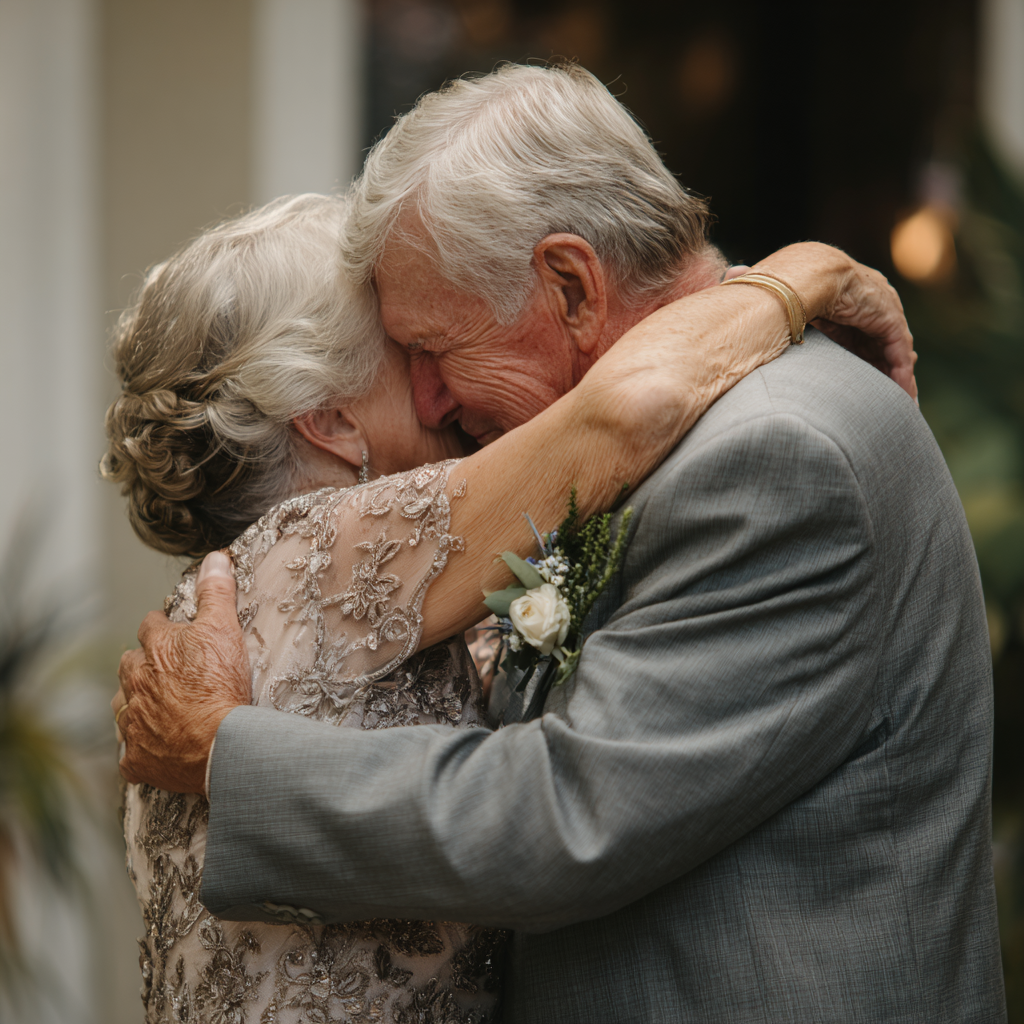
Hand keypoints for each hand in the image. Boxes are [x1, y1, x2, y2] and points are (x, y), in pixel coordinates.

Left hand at [113, 551, 250, 793]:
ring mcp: (134, 722)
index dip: (162, 625)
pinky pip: (131, 751)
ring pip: (124, 706)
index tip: (171, 628)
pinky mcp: (138, 757)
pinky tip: (155, 746)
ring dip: (136, 703)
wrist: (219, 743)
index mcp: (155, 649)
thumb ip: (217, 593)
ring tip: (155, 705)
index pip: (150, 625)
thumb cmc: (220, 684)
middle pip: (129, 665)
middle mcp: (136, 683)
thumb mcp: (225, 628)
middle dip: (142, 664)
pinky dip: (142, 746)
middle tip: (165, 669)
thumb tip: (215, 559)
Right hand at [736, 243, 917, 400]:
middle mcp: (859, 299)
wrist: (793, 279)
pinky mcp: (887, 316)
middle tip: (881, 398)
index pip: (850, 327)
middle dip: (878, 369)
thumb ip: (751, 299)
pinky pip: (897, 350)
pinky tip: (902, 398)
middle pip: (872, 340)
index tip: (854, 379)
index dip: (853, 353)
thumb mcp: (763, 305)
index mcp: (834, 294)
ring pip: (888, 348)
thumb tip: (729, 277)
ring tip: (896, 405)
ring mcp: (876, 305)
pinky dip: (901, 374)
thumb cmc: (770, 290)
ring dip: (893, 377)